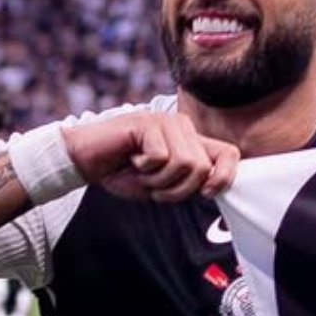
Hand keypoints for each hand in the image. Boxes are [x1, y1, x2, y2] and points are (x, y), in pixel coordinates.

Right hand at [61, 111, 238, 201]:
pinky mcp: (148, 122)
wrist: (86, 161)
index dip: (224, 177)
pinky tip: (132, 159)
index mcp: (191, 141)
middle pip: (202, 167)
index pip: (229, 153)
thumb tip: (212, 187)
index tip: (205, 194)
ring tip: (142, 172)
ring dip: (159, 180)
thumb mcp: (163, 184)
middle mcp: (183, 127)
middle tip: (155, 186)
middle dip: (177, 189)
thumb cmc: (123, 173)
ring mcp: (166, 121)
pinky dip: (145, 169)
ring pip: (185, 163)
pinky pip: (161, 157)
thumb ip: (188, 183)